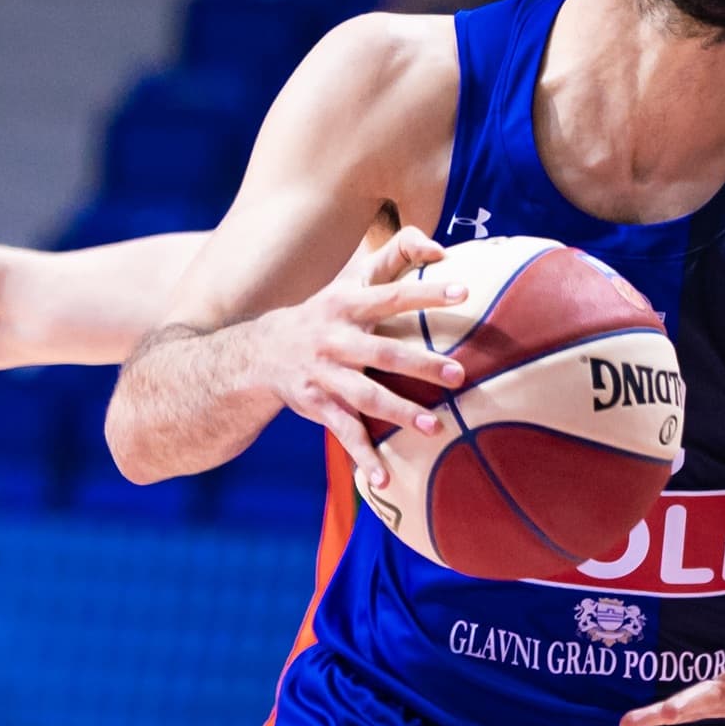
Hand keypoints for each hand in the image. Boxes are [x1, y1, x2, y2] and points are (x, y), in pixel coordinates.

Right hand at [253, 224, 468, 492]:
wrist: (260, 352)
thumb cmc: (325, 311)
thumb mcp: (349, 281)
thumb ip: (392, 257)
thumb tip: (439, 245)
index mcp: (347, 304)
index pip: (392, 294)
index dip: (426, 292)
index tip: (464, 290)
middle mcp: (334, 339)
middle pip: (382, 351)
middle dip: (420, 365)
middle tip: (459, 375)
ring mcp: (324, 375)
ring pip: (365, 396)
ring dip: (399, 413)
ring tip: (435, 428)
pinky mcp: (317, 406)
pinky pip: (343, 433)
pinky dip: (362, 456)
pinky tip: (382, 480)